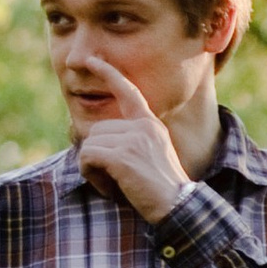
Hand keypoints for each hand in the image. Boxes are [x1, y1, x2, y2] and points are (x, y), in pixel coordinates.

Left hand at [72, 53, 190, 223]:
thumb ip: (128, 142)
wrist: (179, 207)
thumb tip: (93, 140)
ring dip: (94, 169)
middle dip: (98, 156)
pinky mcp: (123, 155)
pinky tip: (109, 188)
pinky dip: (90, 174)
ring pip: (89, 144)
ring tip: (116, 184)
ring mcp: (134, 139)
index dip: (109, 74)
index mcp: (150, 124)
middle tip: (115, 179)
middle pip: (97, 131)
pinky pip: (87, 157)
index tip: (92, 60)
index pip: (128, 92)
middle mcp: (143, 127)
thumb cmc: (160, 189)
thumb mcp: (148, 156)